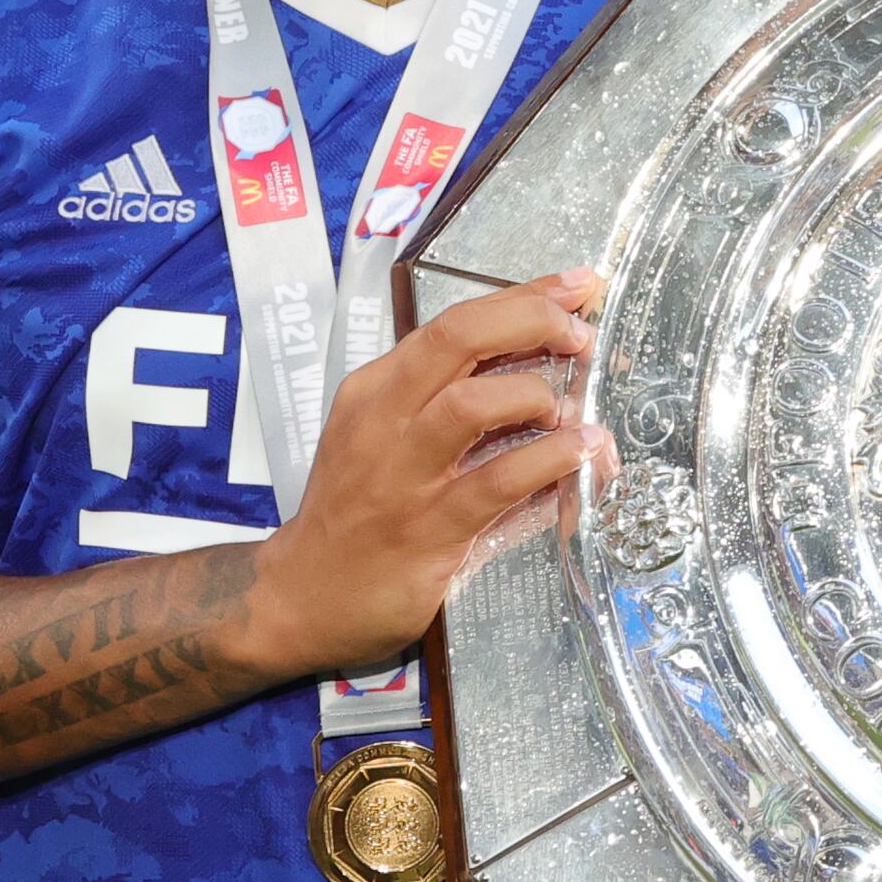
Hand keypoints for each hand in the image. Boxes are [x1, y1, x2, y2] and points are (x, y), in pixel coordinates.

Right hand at [230, 272, 604, 683]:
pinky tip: (580, 452)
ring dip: (535, 394)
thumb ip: (447, 401)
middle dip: (531, 320)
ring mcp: (402, 476)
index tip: (575, 285)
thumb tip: (538, 366)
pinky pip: (496, 483)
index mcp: (374, 390)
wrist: (301, 596)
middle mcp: (383, 422)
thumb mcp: (385, 438)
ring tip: (572, 409)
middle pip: (458, 340)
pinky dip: (548, 460)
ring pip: (471, 404)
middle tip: (579, 333)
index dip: (522, 296)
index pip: (452, 322)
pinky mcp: (428, 531)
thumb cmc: (355, 512)